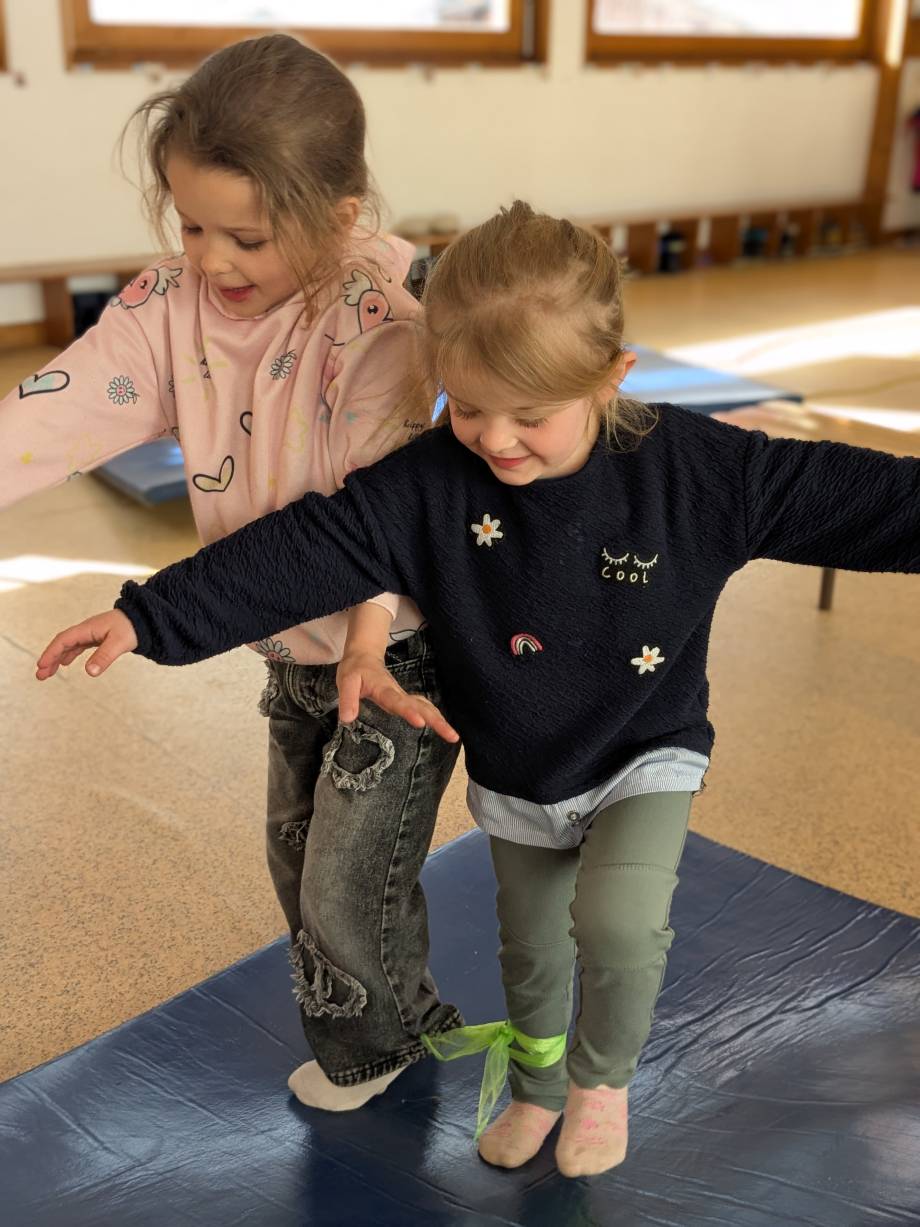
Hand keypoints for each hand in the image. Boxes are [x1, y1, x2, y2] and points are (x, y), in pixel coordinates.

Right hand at [36, 609, 137, 679]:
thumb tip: (90, 672)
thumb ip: (104, 656)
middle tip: (40, 675)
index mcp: (87, 629)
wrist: (146, 618)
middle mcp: (86, 630)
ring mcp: (91, 633)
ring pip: (69, 646)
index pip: (63, 641)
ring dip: (57, 658)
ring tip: (47, 673)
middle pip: (62, 644)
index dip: (51, 653)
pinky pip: (78, 646)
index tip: (41, 666)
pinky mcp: (98, 637)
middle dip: (49, 659)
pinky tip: (65, 663)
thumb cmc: (133, 627)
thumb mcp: (119, 643)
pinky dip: (69, 655)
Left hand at [336, 649, 459, 743]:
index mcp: (384, 689)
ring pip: (427, 707)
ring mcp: (405, 696)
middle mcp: (398, 693)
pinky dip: (436, 717)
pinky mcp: (407, 700)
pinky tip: (443, 727)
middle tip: (452, 736)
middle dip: (437, 721)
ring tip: (453, 736)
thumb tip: (347, 720)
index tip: (420, 722)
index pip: (397, 701)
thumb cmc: (355, 670)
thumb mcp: (345, 682)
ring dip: (440, 721)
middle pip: (421, 706)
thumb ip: (347, 700)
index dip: (408, 711)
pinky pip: (425, 708)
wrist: (365, 656)